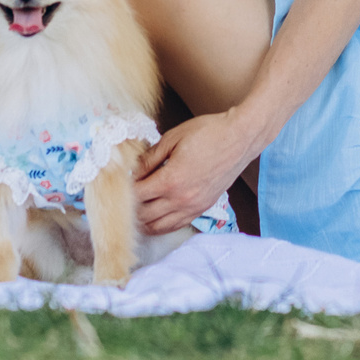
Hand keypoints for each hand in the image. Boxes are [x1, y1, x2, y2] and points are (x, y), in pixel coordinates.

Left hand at [135, 109, 261, 234]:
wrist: (240, 138)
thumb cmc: (209, 133)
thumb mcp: (173, 138)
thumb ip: (149, 158)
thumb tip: (132, 171)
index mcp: (170, 180)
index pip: (137, 196)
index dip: (124, 192)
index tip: (119, 185)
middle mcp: (181, 199)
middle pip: (144, 215)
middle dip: (130, 208)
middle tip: (123, 200)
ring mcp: (193, 207)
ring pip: (158, 226)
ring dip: (143, 221)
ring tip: (134, 212)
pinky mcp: (202, 209)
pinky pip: (176, 225)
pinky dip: (161, 225)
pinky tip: (154, 219)